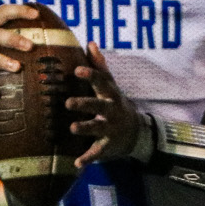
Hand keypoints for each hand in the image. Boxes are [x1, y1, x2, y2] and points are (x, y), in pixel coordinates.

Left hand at [68, 44, 145, 167]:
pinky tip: (76, 163)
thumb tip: (90, 42)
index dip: (90, 75)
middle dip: (84, 103)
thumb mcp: (111, 85)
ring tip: (71, 128)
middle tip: (68, 102)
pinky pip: (97, 152)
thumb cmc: (115, 103)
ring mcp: (110, 129)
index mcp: (110, 94)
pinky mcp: (107, 146)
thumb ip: (99, 66)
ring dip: (85, 127)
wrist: (137, 132)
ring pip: (97, 128)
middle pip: (98, 105)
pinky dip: (88, 158)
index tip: (77, 71)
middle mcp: (111, 110)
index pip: (101, 82)